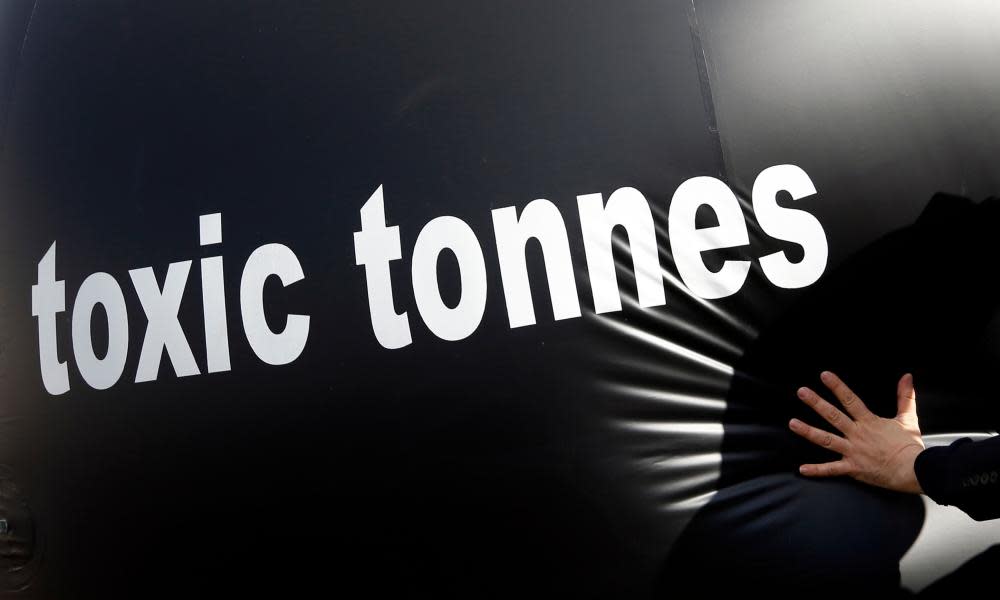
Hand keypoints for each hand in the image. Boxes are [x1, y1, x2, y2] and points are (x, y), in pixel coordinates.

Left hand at [788, 371, 923, 493]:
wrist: (915, 470)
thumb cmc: (911, 445)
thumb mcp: (908, 418)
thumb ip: (905, 397)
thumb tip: (907, 376)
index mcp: (869, 422)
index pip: (850, 400)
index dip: (837, 387)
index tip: (824, 375)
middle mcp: (857, 434)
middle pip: (833, 416)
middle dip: (816, 403)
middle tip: (801, 392)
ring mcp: (853, 451)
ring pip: (826, 439)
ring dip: (808, 432)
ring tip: (792, 423)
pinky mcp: (853, 468)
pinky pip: (832, 469)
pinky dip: (817, 470)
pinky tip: (802, 469)